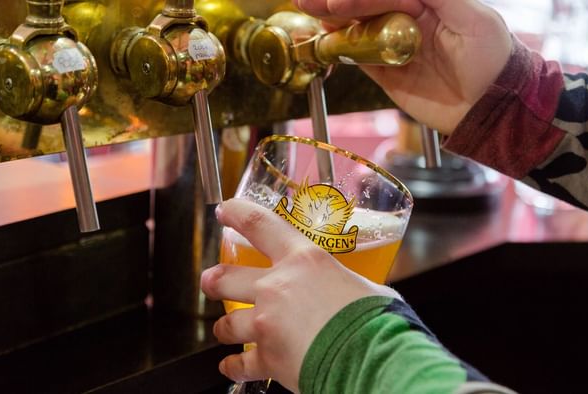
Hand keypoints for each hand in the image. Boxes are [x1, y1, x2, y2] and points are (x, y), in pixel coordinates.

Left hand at [201, 199, 399, 391]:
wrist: (372, 359)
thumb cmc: (377, 319)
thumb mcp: (367, 286)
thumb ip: (348, 285)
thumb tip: (355, 292)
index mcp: (304, 261)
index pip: (261, 224)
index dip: (237, 214)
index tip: (225, 211)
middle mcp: (277, 288)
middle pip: (227, 277)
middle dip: (213, 280)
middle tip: (210, 281)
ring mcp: (266, 324)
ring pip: (226, 324)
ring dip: (224, 327)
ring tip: (225, 330)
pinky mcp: (267, 359)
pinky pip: (239, 364)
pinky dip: (234, 365)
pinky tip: (233, 365)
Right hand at [295, 0, 512, 134]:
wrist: (491, 110)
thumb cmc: (492, 59)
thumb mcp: (471, 18)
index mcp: (428, 2)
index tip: (337, 2)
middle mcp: (408, 20)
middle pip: (366, 5)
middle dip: (338, 3)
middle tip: (308, 2)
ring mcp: (396, 46)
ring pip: (357, 29)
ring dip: (333, 22)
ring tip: (309, 14)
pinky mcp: (388, 73)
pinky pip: (358, 58)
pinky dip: (340, 50)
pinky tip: (324, 41)